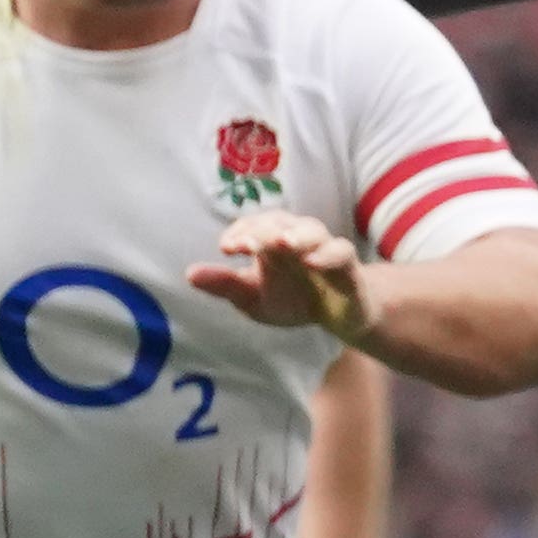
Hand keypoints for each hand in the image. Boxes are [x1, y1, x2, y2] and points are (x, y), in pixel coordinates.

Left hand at [191, 212, 374, 342]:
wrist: (338, 315)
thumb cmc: (293, 299)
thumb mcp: (253, 297)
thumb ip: (225, 285)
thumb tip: (189, 274)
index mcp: (271, 240)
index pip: (254, 225)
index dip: (241, 231)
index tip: (227, 249)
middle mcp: (297, 238)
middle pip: (281, 222)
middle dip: (263, 231)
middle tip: (248, 245)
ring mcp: (324, 249)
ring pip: (312, 229)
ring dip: (296, 234)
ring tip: (282, 243)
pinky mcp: (348, 266)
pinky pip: (341, 251)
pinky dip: (327, 254)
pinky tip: (311, 262)